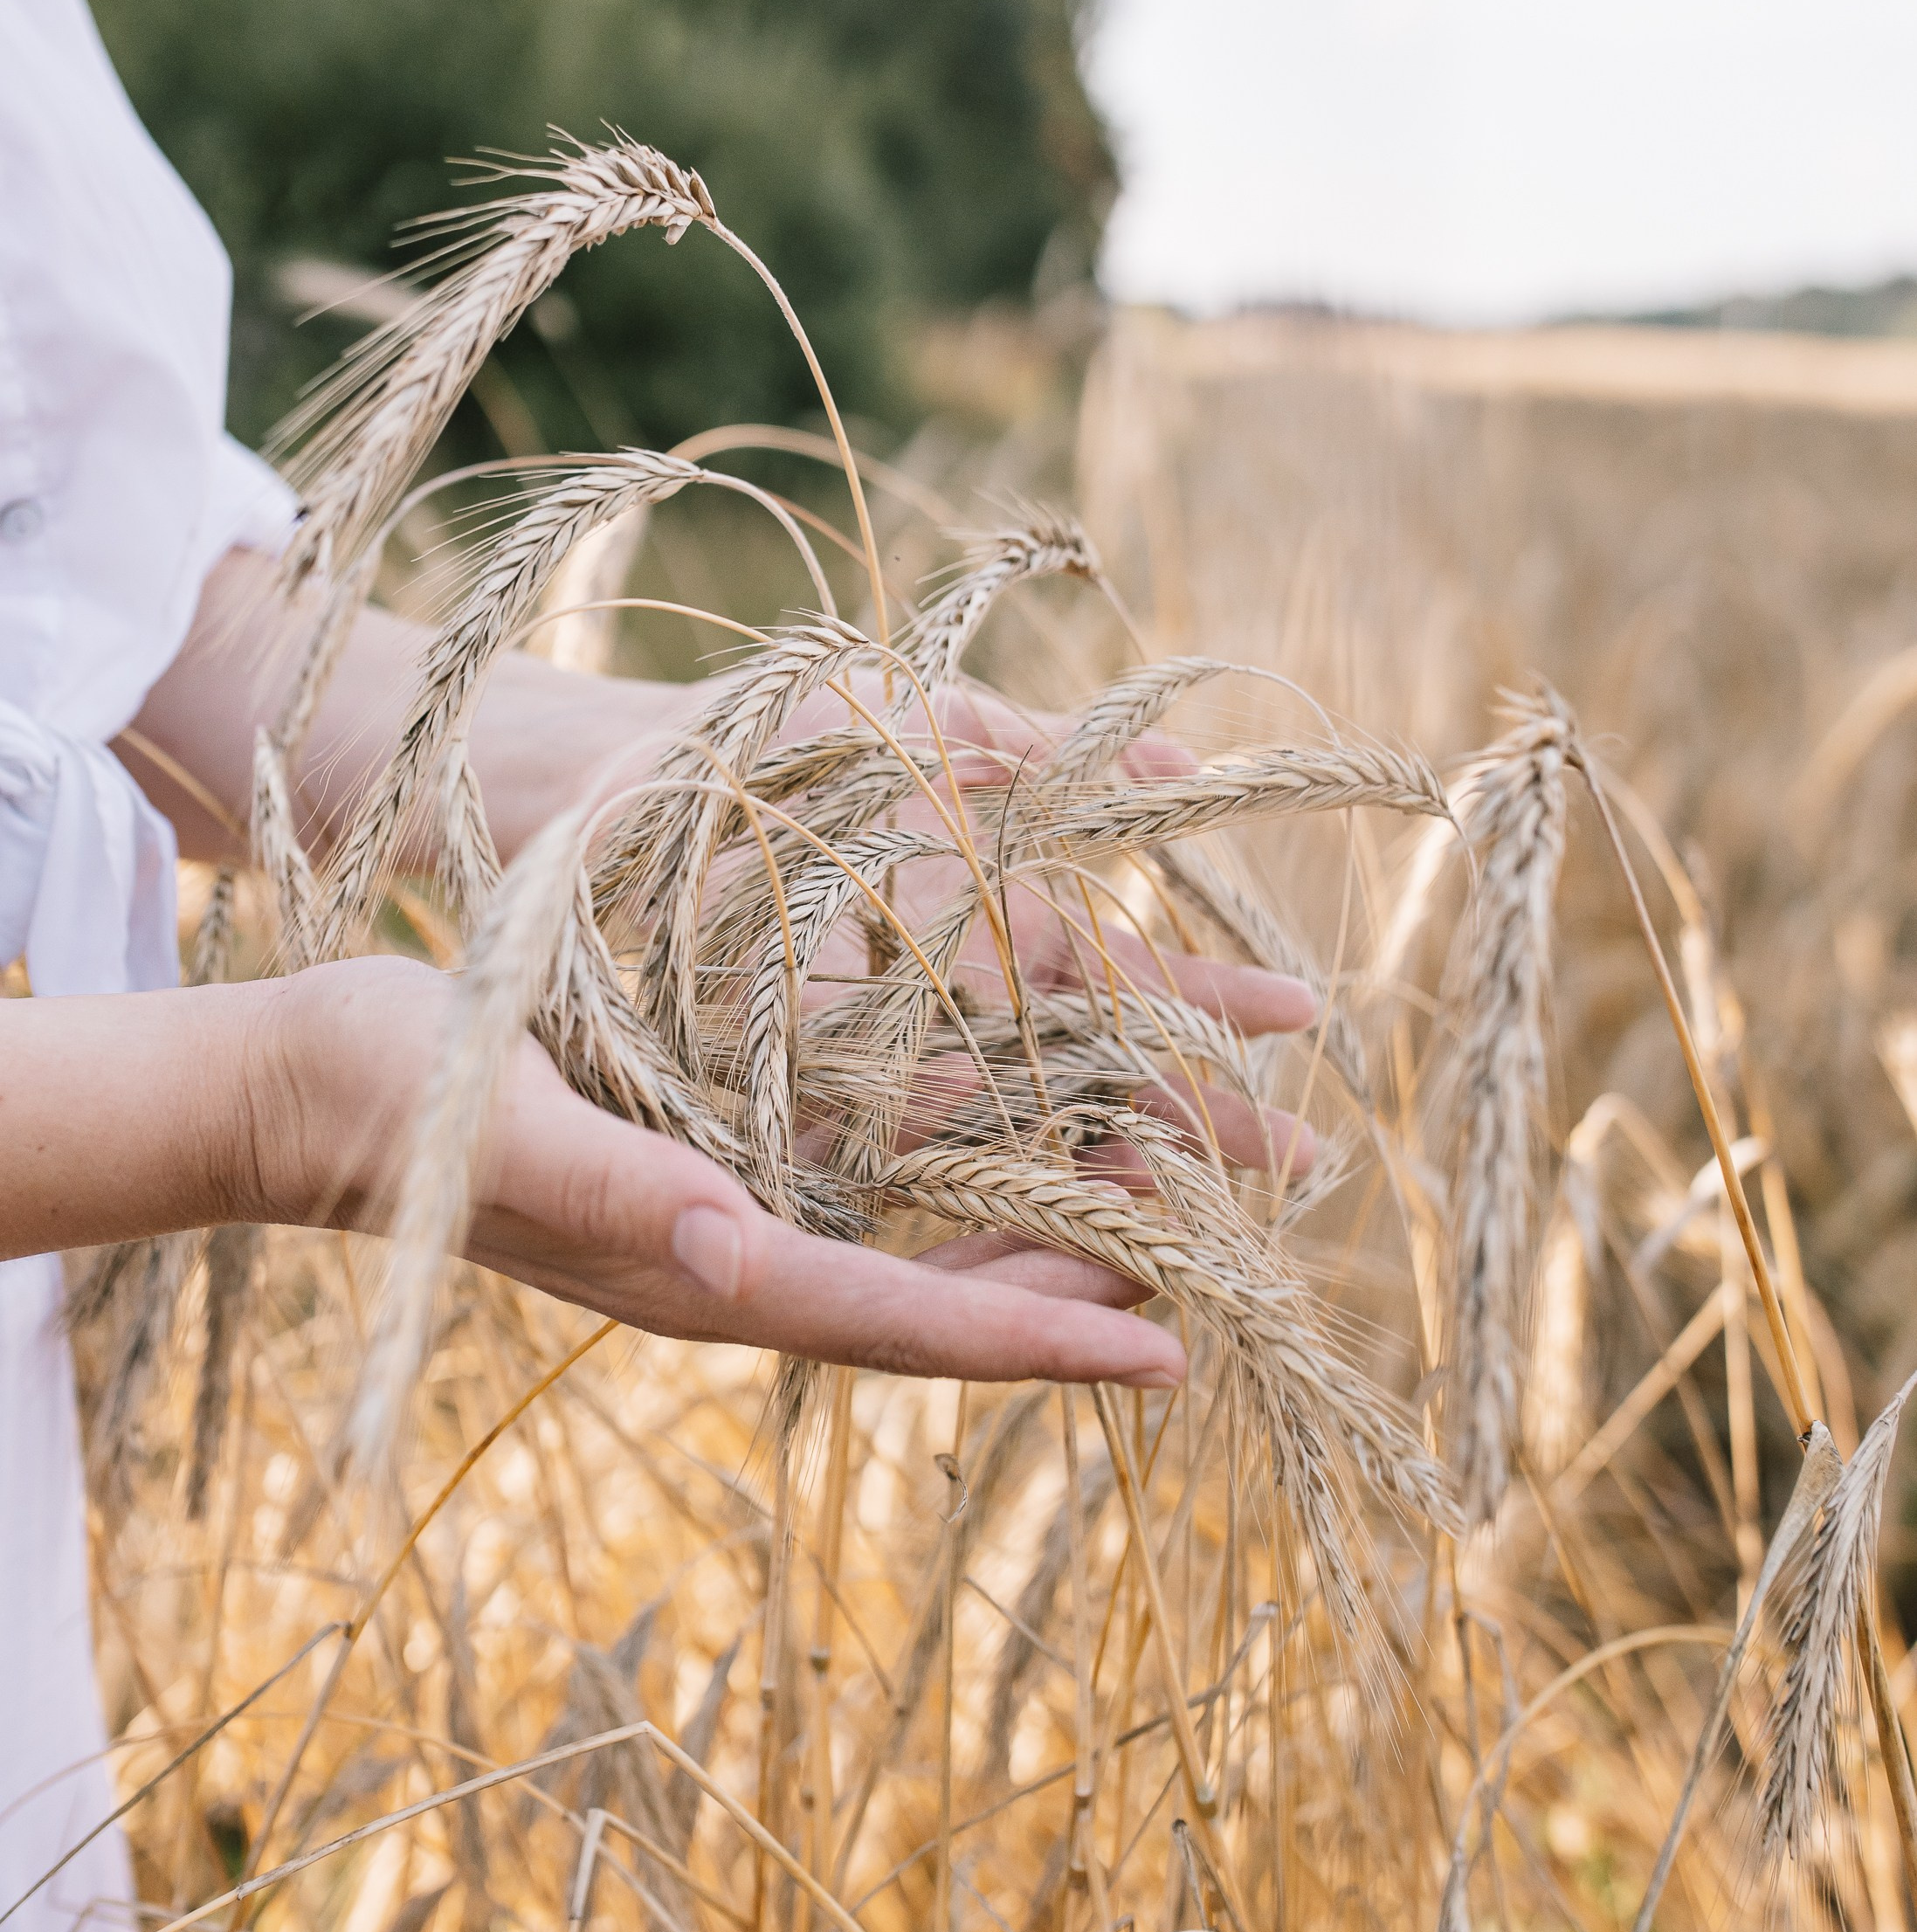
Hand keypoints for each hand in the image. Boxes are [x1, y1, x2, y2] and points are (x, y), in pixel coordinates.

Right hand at [264, 962, 1182, 1386]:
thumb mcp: (501, 1127)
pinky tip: (1001, 1153)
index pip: (899, 1322)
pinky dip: (943, 1192)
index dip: (1037, 1338)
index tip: (1166, 1349)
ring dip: (1023, 1249)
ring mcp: (708, 1225)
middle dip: (1068, 1301)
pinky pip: (853, 1202)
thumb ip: (618, 1194)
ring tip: (1145, 1218)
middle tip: (1210, 1274)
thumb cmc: (387, 1093)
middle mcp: (721, 1263)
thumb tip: (739, 1257)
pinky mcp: (690, 1173)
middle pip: (929, 1310)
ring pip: (904, 1261)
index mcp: (695, 1268)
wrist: (292, 1089)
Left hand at [776, 674, 1320, 1177]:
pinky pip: (890, 1131)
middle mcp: (957, 1005)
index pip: (1126, 977)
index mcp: (997, 925)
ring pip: (1016, 1121)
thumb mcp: (937, 724)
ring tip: (1197, 1207)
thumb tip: (1189, 767)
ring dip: (1106, 1163)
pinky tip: (1043, 1202)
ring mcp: (883, 1055)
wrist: (626, 773)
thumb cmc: (783, 740)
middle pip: (1094, 1071)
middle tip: (1306, 1156)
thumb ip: (1051, 749)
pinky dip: (963, 1159)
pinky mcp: (794, 1092)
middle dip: (1196, 1113)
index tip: (1302, 1014)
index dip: (1212, 998)